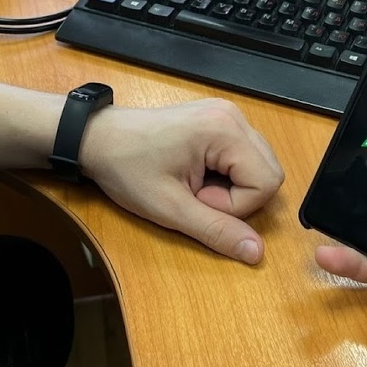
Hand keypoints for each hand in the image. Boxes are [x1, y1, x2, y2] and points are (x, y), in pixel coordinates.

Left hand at [79, 98, 283, 264]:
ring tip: (194, 183)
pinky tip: (197, 172)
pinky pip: (244, 155)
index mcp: (225, 129)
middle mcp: (234, 115)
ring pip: (259, 165)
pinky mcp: (220, 119)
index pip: (267, 183)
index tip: (196, 199)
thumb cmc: (127, 169)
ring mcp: (228, 114)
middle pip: (270, 172)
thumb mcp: (170, 208)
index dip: (235, 205)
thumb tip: (257, 252)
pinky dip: (227, 173)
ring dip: (232, 186)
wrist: (96, 139)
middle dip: (238, 197)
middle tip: (195, 193)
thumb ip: (217, 230)